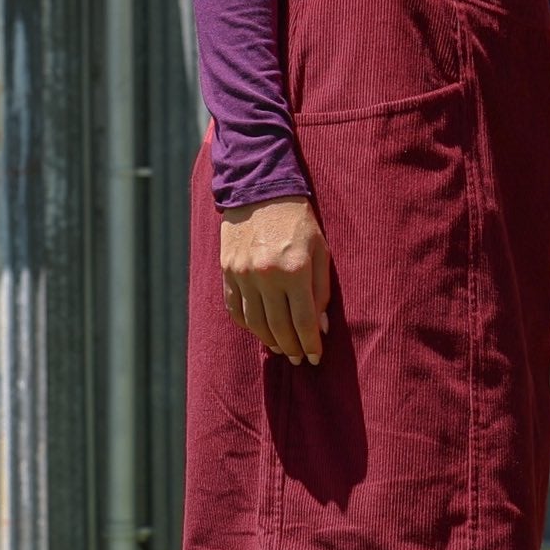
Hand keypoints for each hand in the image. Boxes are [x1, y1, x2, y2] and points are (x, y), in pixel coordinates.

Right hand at [220, 194, 331, 365]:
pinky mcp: (227, 271)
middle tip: (299, 358)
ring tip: (282, 348)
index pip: (303, 321)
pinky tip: (259, 330)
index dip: (310, 344)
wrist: (259, 191)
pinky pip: (235, 309)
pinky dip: (247, 325)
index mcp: (295, 269)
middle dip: (292, 348)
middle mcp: (267, 275)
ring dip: (269, 341)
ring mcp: (243, 274)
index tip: (315, 358)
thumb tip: (321, 327)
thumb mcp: (320, 250)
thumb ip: (322, 289)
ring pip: (255, 323)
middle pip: (279, 328)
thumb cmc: (298, 221)